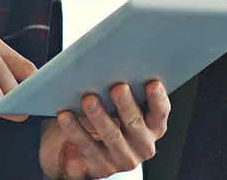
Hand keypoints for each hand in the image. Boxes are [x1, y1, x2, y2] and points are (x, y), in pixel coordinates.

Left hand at [40, 80, 170, 178]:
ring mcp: (123, 158)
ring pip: (112, 136)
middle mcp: (142, 145)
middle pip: (136, 124)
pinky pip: (87, 146)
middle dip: (126, 105)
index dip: (158, 99)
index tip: (152, 83)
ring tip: (88, 99)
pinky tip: (66, 115)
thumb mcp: (118, 104)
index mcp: (152, 127)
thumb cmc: (105, 119)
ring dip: (99, 116)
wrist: (80, 152)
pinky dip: (75, 129)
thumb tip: (114, 58)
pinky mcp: (102, 167)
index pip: (160, 113)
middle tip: (118, 87)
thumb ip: (123, 88)